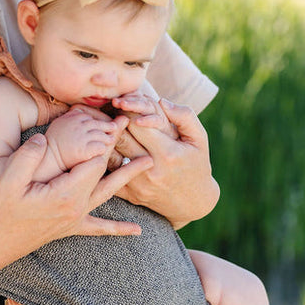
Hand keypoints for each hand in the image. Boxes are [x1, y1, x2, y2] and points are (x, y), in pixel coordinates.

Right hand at [0, 133, 153, 265]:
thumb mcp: (6, 182)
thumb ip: (26, 158)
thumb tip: (42, 138)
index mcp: (64, 193)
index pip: (93, 161)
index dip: (106, 140)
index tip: (117, 120)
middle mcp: (75, 207)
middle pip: (105, 174)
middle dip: (121, 151)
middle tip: (140, 132)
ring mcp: (75, 218)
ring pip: (107, 195)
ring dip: (128, 178)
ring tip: (148, 165)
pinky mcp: (70, 227)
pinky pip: (99, 228)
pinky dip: (118, 228)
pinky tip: (137, 230)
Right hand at [44, 107, 126, 171]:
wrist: (47, 159)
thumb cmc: (52, 142)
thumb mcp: (59, 124)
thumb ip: (70, 116)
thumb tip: (79, 111)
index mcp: (72, 117)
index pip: (89, 117)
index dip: (96, 120)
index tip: (101, 123)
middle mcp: (78, 126)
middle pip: (97, 124)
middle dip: (107, 126)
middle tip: (114, 128)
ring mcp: (81, 138)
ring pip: (100, 135)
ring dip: (107, 138)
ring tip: (110, 140)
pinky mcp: (84, 150)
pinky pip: (99, 147)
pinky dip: (102, 148)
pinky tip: (103, 151)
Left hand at [113, 99, 219, 227]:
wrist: (193, 202)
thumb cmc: (196, 164)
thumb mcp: (199, 139)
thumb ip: (184, 116)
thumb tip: (161, 101)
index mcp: (168, 153)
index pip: (137, 124)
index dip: (129, 110)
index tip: (127, 103)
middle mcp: (150, 170)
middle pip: (121, 137)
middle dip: (115, 121)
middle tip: (112, 111)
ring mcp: (137, 184)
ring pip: (110, 155)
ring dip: (107, 139)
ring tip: (108, 128)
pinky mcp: (128, 194)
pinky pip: (108, 173)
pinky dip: (104, 159)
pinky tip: (106, 148)